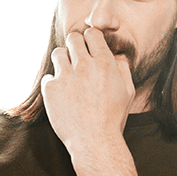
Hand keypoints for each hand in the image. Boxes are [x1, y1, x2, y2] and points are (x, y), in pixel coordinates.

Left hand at [41, 27, 134, 152]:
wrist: (95, 142)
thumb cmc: (113, 118)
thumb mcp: (128, 92)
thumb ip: (123, 69)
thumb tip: (117, 55)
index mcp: (105, 63)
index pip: (92, 33)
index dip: (90, 39)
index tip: (89, 48)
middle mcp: (84, 66)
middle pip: (73, 38)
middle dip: (75, 45)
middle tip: (77, 59)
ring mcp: (65, 76)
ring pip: (58, 53)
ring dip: (63, 61)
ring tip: (68, 75)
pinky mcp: (50, 89)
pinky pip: (48, 77)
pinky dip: (53, 84)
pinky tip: (62, 96)